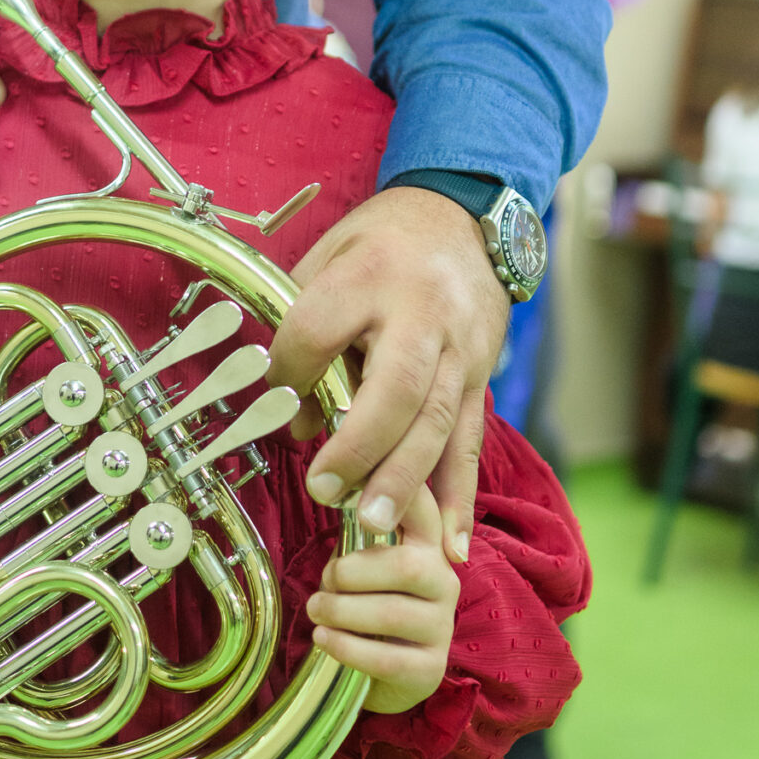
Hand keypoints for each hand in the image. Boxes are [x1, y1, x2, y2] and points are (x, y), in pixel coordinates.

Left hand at [269, 185, 508, 558]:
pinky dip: (460, 495)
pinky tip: (450, 543)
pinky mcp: (482, 373)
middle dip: (361, 448)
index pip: (318, 334)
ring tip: (377, 526)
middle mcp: (422, 313)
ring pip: (438, 420)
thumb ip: (303, 329)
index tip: (276, 401)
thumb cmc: (382, 241)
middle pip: (396, 388)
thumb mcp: (328, 258)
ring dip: (407, 480)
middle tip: (327, 491)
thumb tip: (294, 418)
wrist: (462, 215)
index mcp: (368, 276)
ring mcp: (460, 346)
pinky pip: (470, 439)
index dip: (289, 375)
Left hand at [306, 483, 458, 713]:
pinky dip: (346, 648)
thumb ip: (357, 531)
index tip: (361, 490)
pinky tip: (323, 639)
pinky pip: (387, 659)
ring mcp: (441, 626)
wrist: (387, 674)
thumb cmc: (367, 604)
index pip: (424, 508)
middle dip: (352, 572)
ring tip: (316, 611)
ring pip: (392, 614)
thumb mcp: (363, 563)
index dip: (398, 495)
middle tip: (325, 581)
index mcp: (428, 545)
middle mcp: (443, 581)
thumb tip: (328, 485)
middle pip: (406, 567)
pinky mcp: (430, 668)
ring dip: (342, 612)